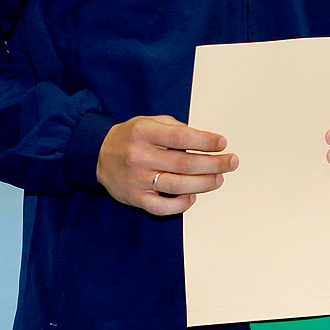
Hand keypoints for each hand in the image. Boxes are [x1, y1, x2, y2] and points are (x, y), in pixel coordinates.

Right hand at [97, 115, 236, 215]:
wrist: (98, 154)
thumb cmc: (132, 137)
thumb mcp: (150, 122)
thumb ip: (175, 129)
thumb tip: (206, 140)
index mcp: (144, 133)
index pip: (181, 137)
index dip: (205, 141)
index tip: (222, 143)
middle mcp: (139, 156)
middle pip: (184, 164)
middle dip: (213, 164)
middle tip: (231, 162)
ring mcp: (136, 179)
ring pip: (177, 185)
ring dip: (203, 183)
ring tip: (219, 178)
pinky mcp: (134, 197)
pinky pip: (161, 207)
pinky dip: (181, 205)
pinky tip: (193, 196)